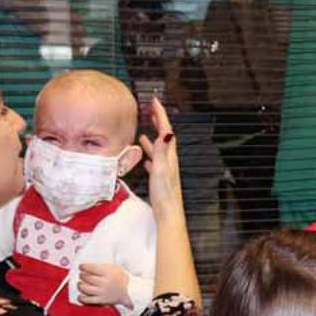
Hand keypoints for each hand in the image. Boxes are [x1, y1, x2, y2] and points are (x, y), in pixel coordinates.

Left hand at [78, 263, 131, 306]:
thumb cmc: (120, 278)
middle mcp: (104, 282)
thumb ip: (101, 266)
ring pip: (85, 288)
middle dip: (82, 275)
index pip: (90, 268)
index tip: (81, 266)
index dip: (83, 266)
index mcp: (107, 272)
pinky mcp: (102, 300)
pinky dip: (82, 298)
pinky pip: (88, 300)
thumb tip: (87, 266)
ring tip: (81, 283)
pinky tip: (80, 296)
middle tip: (82, 275)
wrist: (130, 290)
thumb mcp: (113, 267)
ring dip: (80, 285)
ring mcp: (102, 292)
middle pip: (86, 277)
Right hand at [139, 97, 182, 214]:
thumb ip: (162, 151)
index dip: (160, 114)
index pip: (166, 130)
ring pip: (159, 149)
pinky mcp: (161, 179)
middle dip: (158, 121)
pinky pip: (155, 162)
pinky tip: (145, 157)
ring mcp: (165, 170)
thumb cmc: (164, 194)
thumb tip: (166, 132)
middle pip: (164, 136)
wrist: (168, 214)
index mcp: (169, 156)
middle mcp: (169, 161)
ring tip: (145, 129)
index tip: (155, 101)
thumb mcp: (161, 169)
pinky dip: (150, 155)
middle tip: (151, 109)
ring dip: (153, 137)